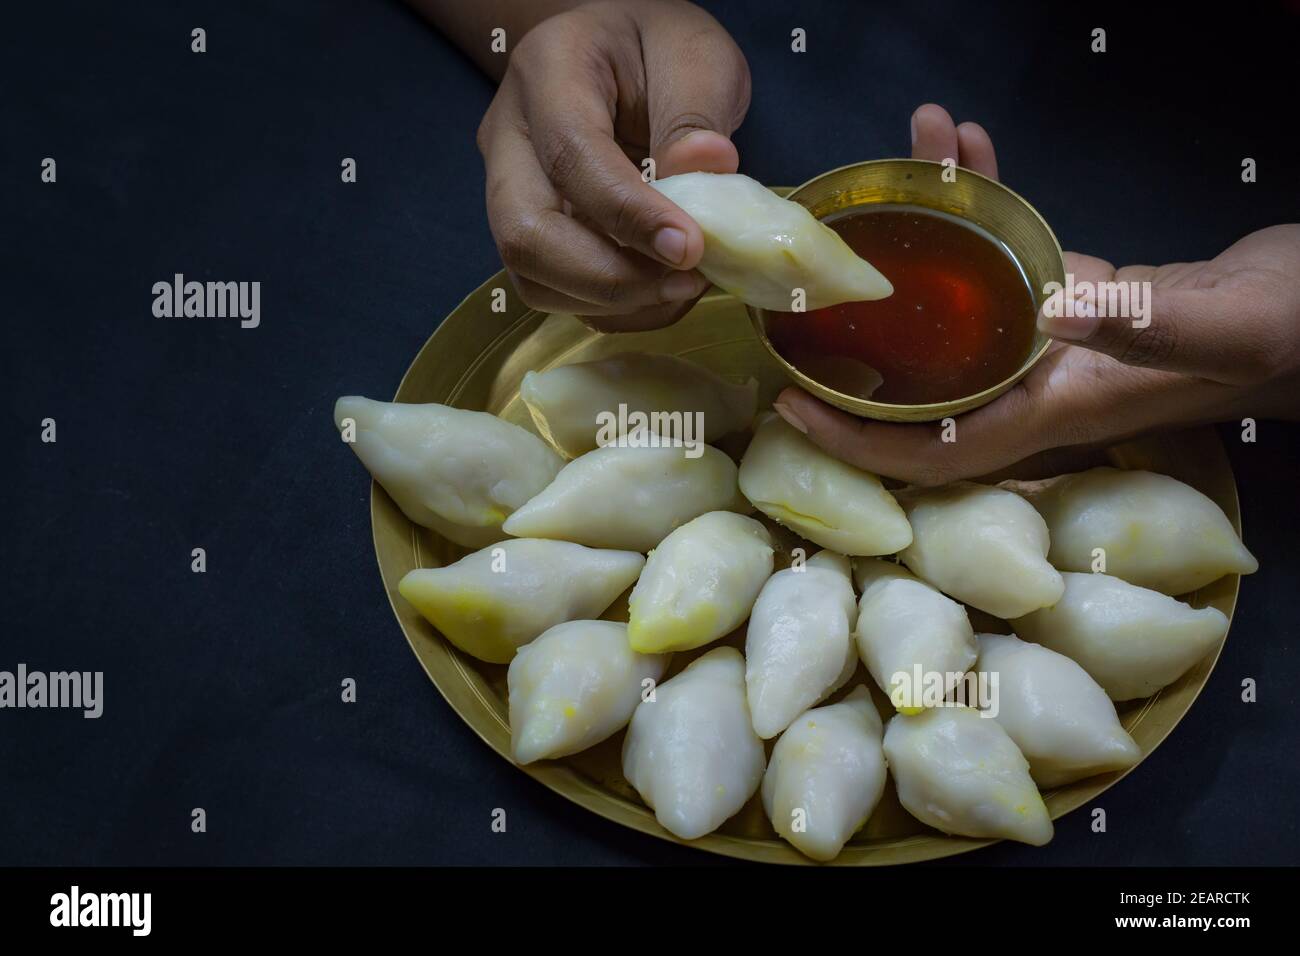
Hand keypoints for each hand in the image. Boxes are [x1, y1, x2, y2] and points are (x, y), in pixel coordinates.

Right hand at [475, 0, 749, 330]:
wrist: (621, 55)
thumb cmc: (657, 48)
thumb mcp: (695, 55)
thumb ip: (696, 111)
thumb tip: (704, 169)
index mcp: (547, 72)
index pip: (572, 157)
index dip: (629, 215)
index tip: (690, 247)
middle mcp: (508, 137)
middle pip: (525, 234)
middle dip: (609, 278)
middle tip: (687, 278)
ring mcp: (510, 191)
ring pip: (534, 276)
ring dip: (614, 301)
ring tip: (684, 283)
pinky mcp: (532, 233)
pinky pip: (558, 292)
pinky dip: (615, 308)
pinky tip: (664, 287)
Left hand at [774, 104, 1299, 484]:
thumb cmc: (1282, 334)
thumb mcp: (1219, 329)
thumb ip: (1142, 325)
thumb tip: (1051, 310)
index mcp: (1051, 411)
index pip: (929, 453)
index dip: (855, 442)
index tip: (791, 406)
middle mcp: (1030, 380)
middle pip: (913, 377)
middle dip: (854, 327)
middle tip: (801, 274)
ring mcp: (1043, 335)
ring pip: (950, 297)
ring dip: (916, 226)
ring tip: (899, 152)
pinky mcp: (1066, 288)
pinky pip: (999, 248)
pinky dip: (977, 197)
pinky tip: (961, 147)